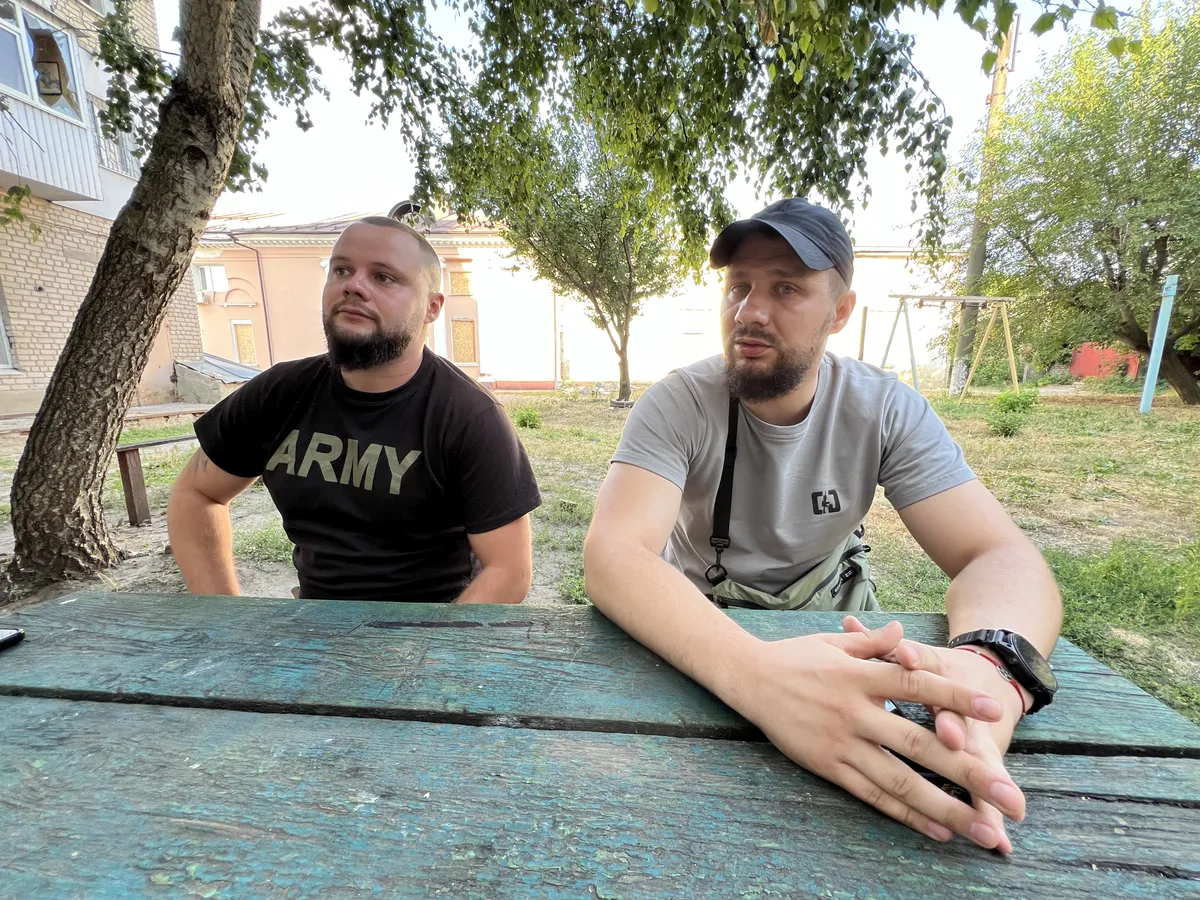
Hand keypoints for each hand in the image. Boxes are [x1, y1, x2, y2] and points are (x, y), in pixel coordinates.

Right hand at [732, 621, 1020, 848]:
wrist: (747, 678)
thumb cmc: (795, 657)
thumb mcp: (834, 641)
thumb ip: (873, 642)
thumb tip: (904, 631)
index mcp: (860, 675)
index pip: (915, 684)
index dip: (955, 695)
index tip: (994, 708)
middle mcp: (854, 712)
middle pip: (918, 743)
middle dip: (969, 772)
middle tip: (1009, 797)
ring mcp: (841, 743)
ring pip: (899, 781)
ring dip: (946, 807)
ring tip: (983, 830)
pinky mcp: (827, 766)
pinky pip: (872, 795)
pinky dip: (907, 814)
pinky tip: (939, 829)